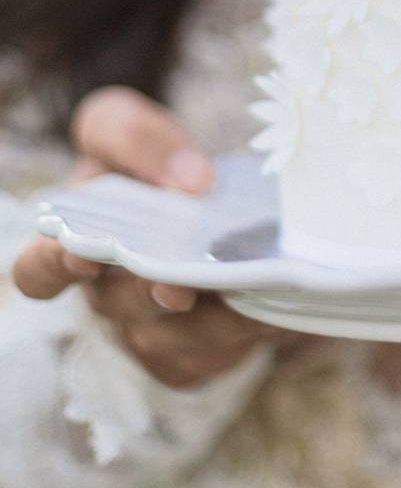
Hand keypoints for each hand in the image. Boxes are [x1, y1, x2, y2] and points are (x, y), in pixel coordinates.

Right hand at [14, 86, 286, 386]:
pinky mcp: (200, 356)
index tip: (81, 250)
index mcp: (76, 249)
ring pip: (179, 338)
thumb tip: (189, 179)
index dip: (53, 267)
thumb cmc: (153, 173)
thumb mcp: (126, 130)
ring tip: (248, 287)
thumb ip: (135, 137)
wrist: (218, 207)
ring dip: (213, 316)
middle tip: (176, 282)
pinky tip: (274, 302)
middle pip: (123, 307)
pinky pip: (221, 354)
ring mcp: (155, 335)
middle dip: (152, 292)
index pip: (39, 273)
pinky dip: (250, 329)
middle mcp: (111, 299)